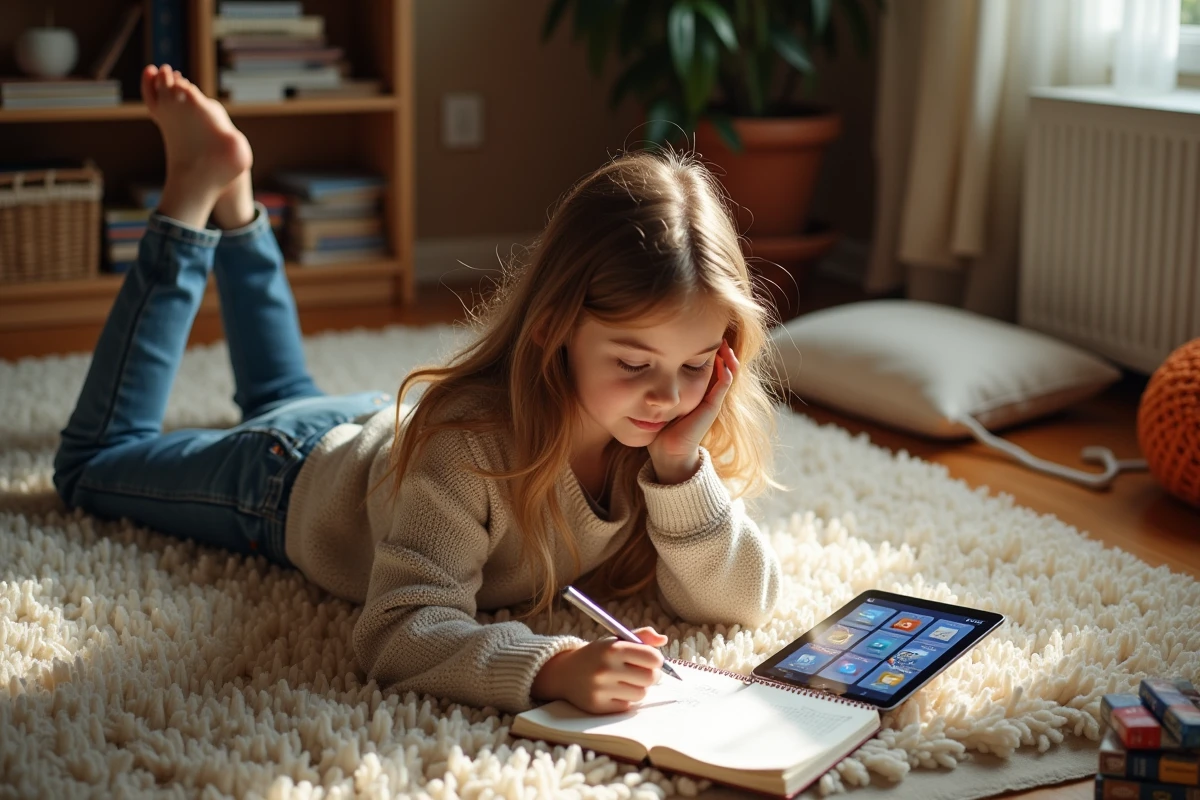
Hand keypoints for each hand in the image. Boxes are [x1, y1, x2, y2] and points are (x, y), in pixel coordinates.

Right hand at [531, 627, 668, 713]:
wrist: (565, 672)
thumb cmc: (597, 655)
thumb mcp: (615, 640)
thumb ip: (640, 637)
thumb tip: (663, 639)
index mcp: (613, 648)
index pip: (652, 658)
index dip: (657, 660)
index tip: (652, 661)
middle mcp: (606, 668)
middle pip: (650, 678)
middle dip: (652, 676)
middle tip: (645, 673)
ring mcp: (601, 688)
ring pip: (641, 694)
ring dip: (639, 688)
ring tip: (628, 682)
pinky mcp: (598, 706)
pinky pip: (627, 706)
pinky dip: (626, 700)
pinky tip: (616, 692)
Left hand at [647, 339, 737, 483]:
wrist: (668, 452)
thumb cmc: (661, 428)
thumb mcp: (662, 402)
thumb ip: (660, 389)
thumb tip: (646, 368)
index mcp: (697, 394)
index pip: (708, 368)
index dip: (708, 353)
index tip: (702, 337)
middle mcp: (707, 396)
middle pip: (721, 368)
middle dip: (721, 351)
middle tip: (717, 334)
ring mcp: (712, 400)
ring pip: (728, 373)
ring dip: (727, 357)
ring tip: (723, 342)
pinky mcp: (712, 406)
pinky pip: (725, 383)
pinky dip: (727, 369)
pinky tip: (722, 357)